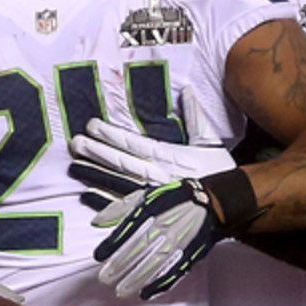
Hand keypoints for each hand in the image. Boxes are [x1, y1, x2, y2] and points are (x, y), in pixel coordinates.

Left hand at [68, 88, 234, 209]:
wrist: (230, 207)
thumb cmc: (220, 173)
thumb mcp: (210, 142)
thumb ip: (196, 117)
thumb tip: (187, 91)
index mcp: (169, 157)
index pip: (133, 143)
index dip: (111, 134)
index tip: (92, 125)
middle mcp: (157, 176)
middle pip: (121, 162)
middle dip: (96, 151)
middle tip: (75, 142)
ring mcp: (153, 197)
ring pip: (117, 182)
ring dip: (95, 173)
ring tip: (75, 164)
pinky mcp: (152, 213)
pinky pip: (124, 207)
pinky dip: (105, 200)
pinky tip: (87, 193)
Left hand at [92, 179, 220, 299]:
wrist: (208, 202)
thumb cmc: (172, 200)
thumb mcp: (143, 197)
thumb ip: (118, 209)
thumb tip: (96, 222)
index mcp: (152, 211)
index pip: (128, 228)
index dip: (112, 243)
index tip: (98, 256)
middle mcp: (164, 225)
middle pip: (140, 247)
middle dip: (121, 265)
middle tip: (105, 278)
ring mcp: (178, 241)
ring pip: (156, 262)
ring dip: (137, 278)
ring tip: (121, 291)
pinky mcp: (189, 254)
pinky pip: (174, 272)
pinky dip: (160, 284)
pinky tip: (146, 293)